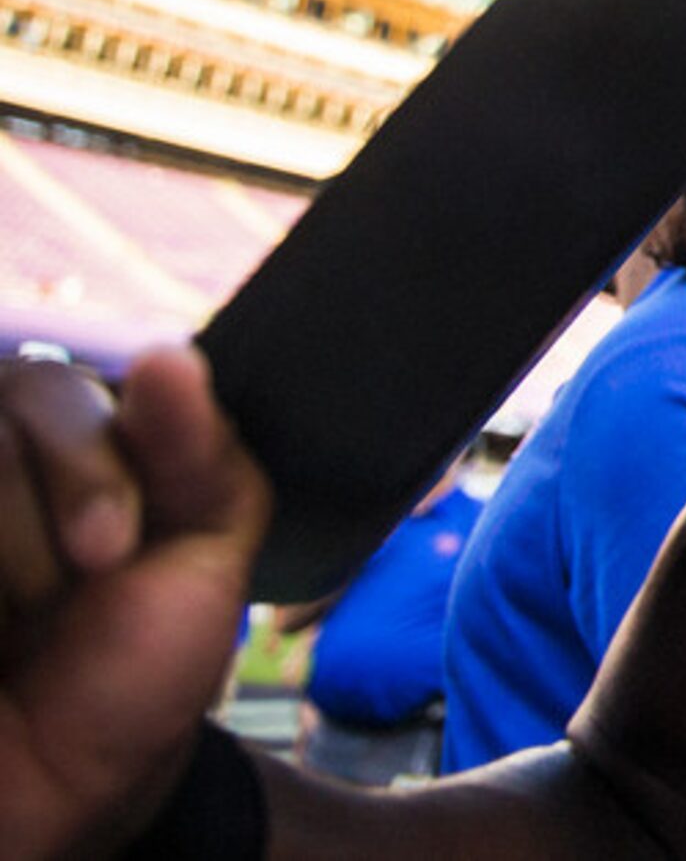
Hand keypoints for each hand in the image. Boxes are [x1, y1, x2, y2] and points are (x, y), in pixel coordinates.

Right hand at [0, 344, 272, 857]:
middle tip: (85, 577)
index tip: (117, 550)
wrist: (60, 792)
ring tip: (22, 619)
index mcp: (67, 444)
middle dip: (60, 498)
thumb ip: (198, 450)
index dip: (91, 458)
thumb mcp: (204, 554)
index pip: (56, 386)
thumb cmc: (132, 669)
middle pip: (4, 403)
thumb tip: (166, 355)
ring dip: (8, 552)